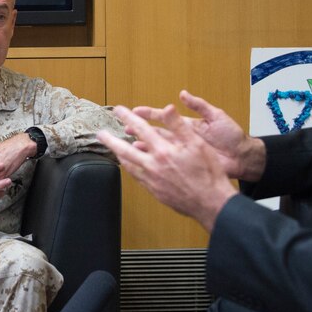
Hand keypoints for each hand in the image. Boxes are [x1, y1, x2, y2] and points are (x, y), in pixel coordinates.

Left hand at [98, 104, 237, 230]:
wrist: (210, 203)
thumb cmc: (208, 173)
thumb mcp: (197, 144)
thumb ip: (179, 125)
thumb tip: (168, 108)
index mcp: (163, 150)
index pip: (140, 128)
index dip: (128, 117)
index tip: (118, 110)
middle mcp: (153, 165)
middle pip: (124, 149)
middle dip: (110, 140)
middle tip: (100, 134)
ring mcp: (151, 180)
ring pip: (128, 165)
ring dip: (119, 155)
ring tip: (113, 149)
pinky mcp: (154, 190)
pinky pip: (136, 177)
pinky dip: (130, 169)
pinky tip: (130, 166)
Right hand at [131, 90, 264, 180]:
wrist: (243, 158)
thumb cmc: (232, 137)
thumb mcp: (217, 117)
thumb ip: (200, 105)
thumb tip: (183, 94)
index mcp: (188, 126)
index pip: (164, 118)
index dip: (149, 114)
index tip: (134, 110)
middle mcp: (183, 138)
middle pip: (156, 133)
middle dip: (139, 129)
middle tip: (124, 127)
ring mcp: (183, 152)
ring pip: (158, 148)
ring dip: (143, 146)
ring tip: (128, 145)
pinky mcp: (186, 164)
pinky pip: (166, 162)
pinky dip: (154, 161)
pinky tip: (143, 160)